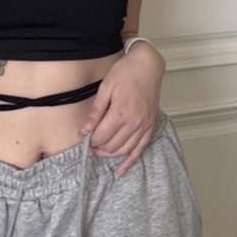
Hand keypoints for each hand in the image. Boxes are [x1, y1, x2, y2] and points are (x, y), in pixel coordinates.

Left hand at [80, 43, 164, 177]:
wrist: (147, 64)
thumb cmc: (126, 72)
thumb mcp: (105, 88)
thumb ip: (96, 111)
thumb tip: (85, 130)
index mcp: (121, 113)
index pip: (101, 136)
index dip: (91, 140)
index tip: (85, 137)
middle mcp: (135, 123)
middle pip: (112, 146)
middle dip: (98, 148)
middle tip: (89, 146)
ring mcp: (145, 126)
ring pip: (125, 150)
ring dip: (110, 155)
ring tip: (100, 152)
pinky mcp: (151, 126)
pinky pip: (140, 149)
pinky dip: (130, 161)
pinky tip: (121, 171)